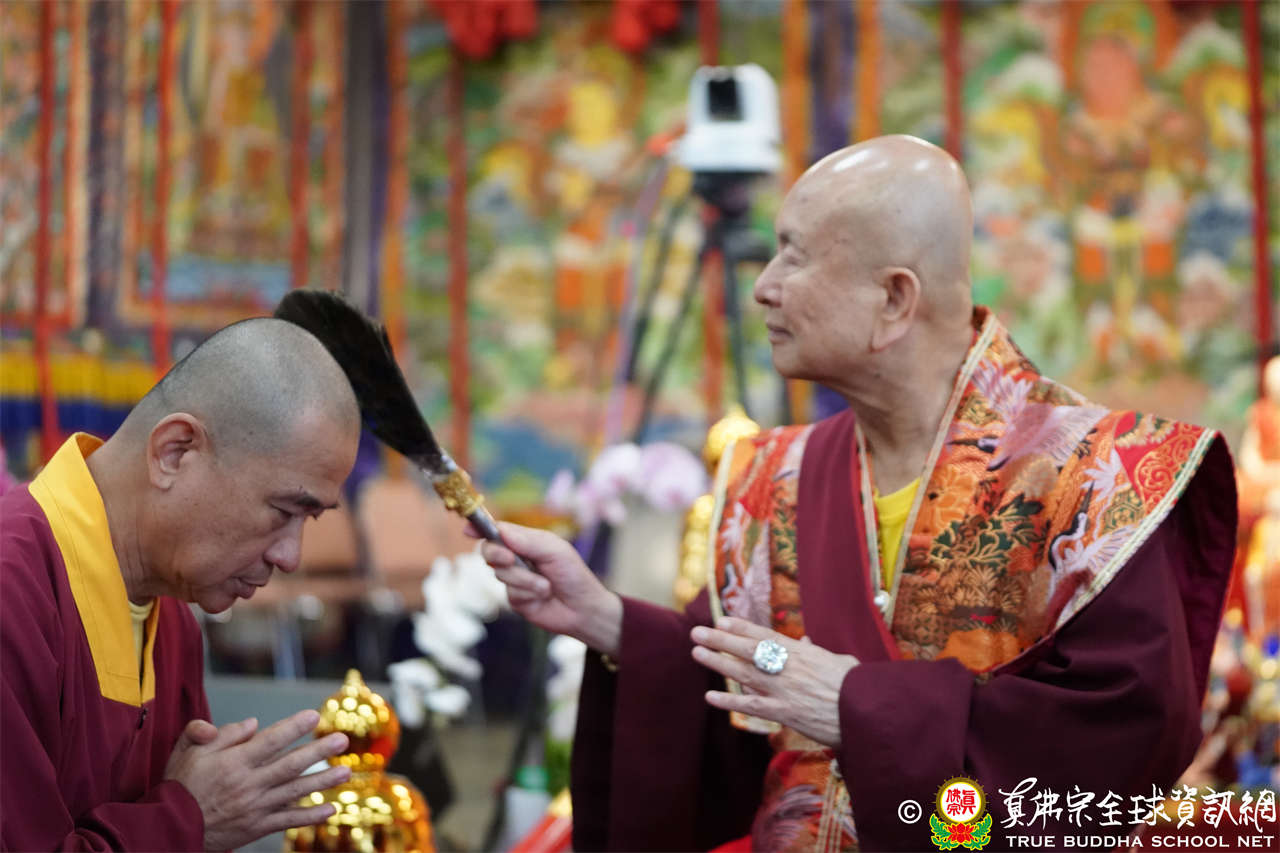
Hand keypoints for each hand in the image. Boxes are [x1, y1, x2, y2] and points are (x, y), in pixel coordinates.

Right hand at [164, 710, 352, 850]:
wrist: (167, 829)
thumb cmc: (179, 784)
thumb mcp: (188, 751)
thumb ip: (218, 733)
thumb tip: (253, 723)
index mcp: (233, 763)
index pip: (270, 741)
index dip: (293, 727)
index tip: (314, 715)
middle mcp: (248, 784)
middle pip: (290, 765)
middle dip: (319, 751)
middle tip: (343, 740)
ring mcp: (255, 807)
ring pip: (295, 792)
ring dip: (323, 782)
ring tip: (346, 771)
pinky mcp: (256, 827)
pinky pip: (288, 820)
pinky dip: (310, 816)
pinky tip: (330, 809)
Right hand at [472, 521, 622, 656]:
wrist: (583, 608)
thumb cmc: (573, 574)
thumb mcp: (555, 550)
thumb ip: (528, 540)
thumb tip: (501, 530)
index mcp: (525, 541)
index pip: (497, 531)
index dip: (480, 529)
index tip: (468, 529)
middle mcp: (515, 558)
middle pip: (489, 551)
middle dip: (497, 554)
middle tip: (510, 559)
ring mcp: (513, 579)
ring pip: (500, 574)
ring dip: (524, 579)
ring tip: (546, 586)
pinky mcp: (515, 599)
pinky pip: (511, 593)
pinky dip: (528, 594)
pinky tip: (542, 596)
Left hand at [690, 617, 858, 748]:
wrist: (867, 711)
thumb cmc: (857, 687)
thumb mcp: (839, 662)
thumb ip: (818, 652)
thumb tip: (806, 642)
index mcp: (802, 653)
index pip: (765, 635)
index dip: (741, 626)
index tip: (722, 619)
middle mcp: (788, 667)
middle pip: (747, 649)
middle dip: (720, 639)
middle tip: (697, 631)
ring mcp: (784, 690)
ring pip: (743, 672)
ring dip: (718, 662)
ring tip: (697, 652)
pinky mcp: (784, 713)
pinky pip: (751, 706)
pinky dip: (729, 701)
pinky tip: (710, 697)